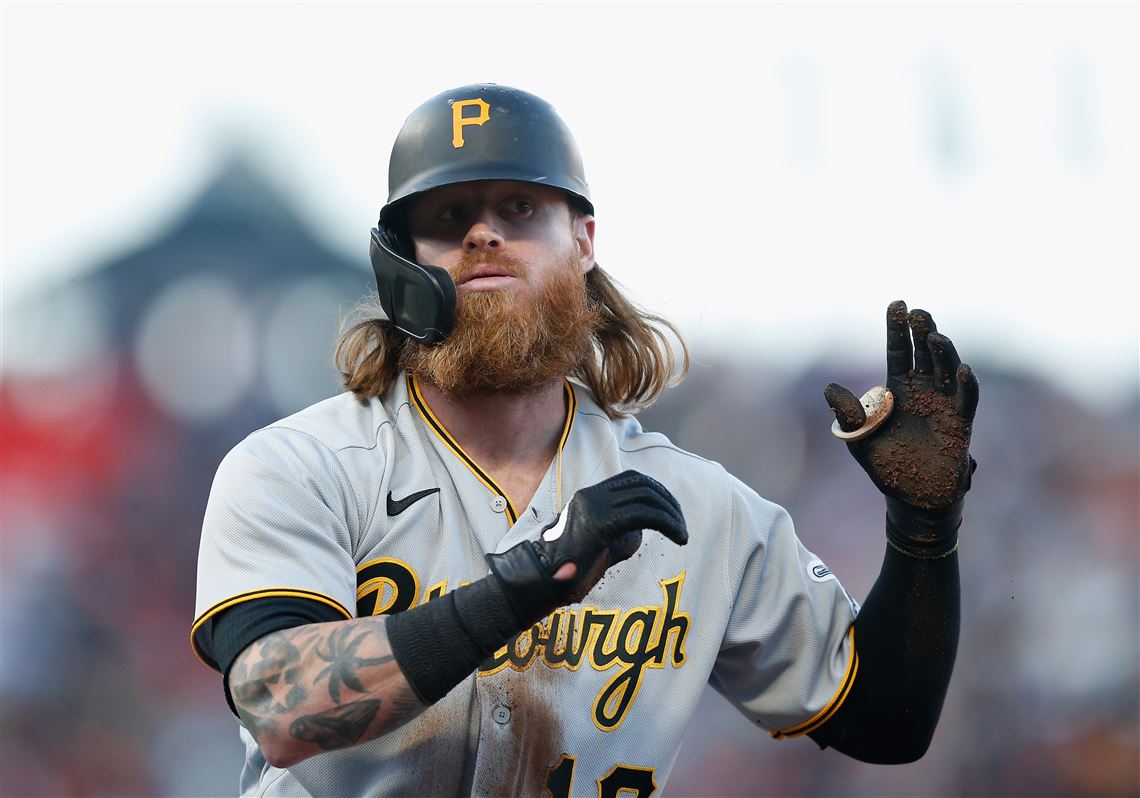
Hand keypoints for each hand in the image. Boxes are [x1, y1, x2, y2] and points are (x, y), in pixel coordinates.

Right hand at [486, 470, 687, 623]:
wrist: (539, 582)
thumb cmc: (565, 572)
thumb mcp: (595, 546)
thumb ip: (615, 534)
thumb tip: (639, 533)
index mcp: (588, 496)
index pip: (632, 479)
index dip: (658, 491)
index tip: (672, 512)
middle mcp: (591, 495)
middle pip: (643, 485)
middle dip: (669, 502)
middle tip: (681, 525)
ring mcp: (593, 507)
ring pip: (647, 498)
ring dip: (672, 515)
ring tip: (682, 535)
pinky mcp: (599, 524)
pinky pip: (644, 515)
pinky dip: (668, 524)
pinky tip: (678, 538)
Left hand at [825, 301, 978, 512]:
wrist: (912, 498)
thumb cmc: (885, 466)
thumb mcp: (858, 440)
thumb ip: (848, 415)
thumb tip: (829, 389)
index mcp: (897, 390)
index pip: (898, 351)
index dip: (897, 329)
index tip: (896, 303)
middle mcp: (923, 391)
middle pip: (924, 354)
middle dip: (921, 332)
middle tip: (916, 312)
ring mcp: (944, 405)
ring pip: (948, 370)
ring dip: (943, 352)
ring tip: (933, 337)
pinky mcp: (961, 425)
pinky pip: (967, 401)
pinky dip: (967, 385)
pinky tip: (962, 371)